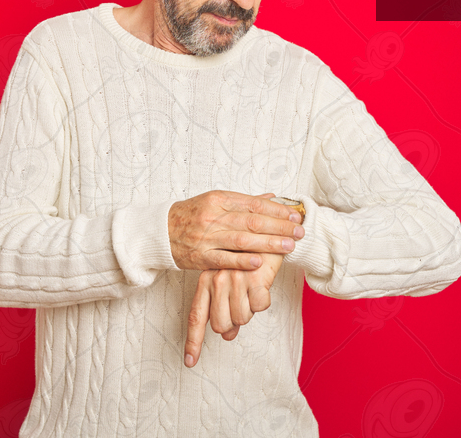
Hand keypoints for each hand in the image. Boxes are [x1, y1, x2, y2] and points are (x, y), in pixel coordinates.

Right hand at [168, 190, 303, 270]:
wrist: (160, 231)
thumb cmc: (191, 215)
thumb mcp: (215, 201)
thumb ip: (243, 201)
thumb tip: (271, 198)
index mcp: (219, 199)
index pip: (254, 204)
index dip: (277, 210)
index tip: (295, 215)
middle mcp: (213, 216)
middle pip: (252, 220)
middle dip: (279, 226)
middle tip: (299, 231)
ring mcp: (206, 236)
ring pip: (242, 239)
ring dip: (268, 243)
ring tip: (289, 246)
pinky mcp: (200, 256)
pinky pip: (223, 258)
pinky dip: (241, 260)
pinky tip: (259, 262)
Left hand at [184, 250, 285, 367]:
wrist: (268, 232)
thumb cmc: (247, 258)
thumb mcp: (229, 279)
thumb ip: (224, 306)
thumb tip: (228, 335)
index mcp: (206, 280)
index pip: (197, 316)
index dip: (194, 341)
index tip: (189, 362)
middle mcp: (217, 280)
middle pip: (221, 324)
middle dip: (234, 322)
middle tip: (242, 302)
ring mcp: (236, 279)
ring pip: (242, 318)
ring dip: (250, 309)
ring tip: (252, 289)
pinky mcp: (255, 278)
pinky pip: (259, 307)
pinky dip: (264, 300)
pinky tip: (262, 284)